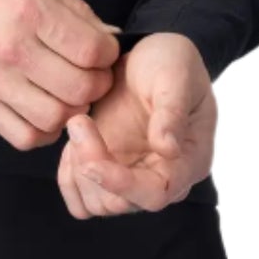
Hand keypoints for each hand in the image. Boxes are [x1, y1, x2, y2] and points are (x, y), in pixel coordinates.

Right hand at [0, 0, 120, 149]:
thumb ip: (74, 9)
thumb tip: (108, 36)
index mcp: (29, 10)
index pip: (91, 51)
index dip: (107, 54)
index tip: (101, 50)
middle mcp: (12, 49)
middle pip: (79, 89)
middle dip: (96, 84)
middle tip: (90, 74)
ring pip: (54, 118)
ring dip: (72, 110)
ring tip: (67, 93)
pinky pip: (22, 136)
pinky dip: (42, 132)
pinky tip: (44, 111)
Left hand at [57, 33, 215, 217]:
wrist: (147, 54)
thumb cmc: (171, 61)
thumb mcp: (177, 75)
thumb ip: (172, 111)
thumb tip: (168, 150)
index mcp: (189, 160)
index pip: (156, 194)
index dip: (123, 186)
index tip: (92, 163)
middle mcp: (161, 177)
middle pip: (121, 202)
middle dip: (93, 166)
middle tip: (79, 120)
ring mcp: (132, 176)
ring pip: (97, 203)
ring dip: (78, 170)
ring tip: (78, 122)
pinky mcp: (108, 171)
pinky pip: (81, 197)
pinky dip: (69, 175)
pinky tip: (73, 138)